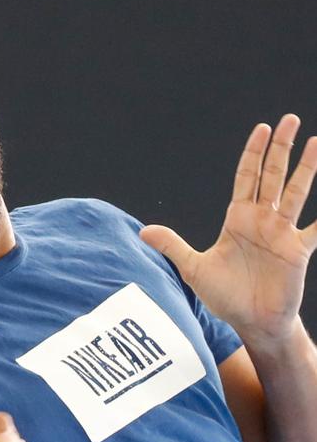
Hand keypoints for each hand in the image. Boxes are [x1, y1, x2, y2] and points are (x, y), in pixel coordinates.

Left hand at [139, 114, 316, 348]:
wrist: (250, 322)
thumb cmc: (225, 296)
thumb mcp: (194, 269)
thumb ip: (173, 246)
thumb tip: (143, 231)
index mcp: (238, 219)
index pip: (247, 177)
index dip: (253, 153)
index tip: (262, 129)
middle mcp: (262, 220)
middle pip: (272, 176)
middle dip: (280, 148)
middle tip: (289, 119)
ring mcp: (282, 233)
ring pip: (296, 193)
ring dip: (307, 168)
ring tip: (316, 142)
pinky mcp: (297, 251)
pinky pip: (316, 229)